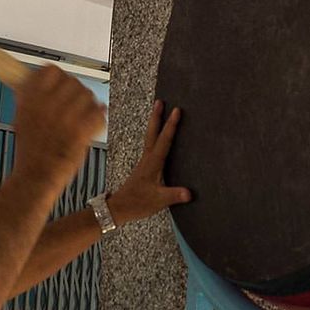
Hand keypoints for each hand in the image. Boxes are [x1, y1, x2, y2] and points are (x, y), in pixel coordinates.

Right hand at [12, 66, 104, 183]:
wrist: (36, 176)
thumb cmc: (30, 152)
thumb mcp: (21, 118)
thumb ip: (30, 98)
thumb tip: (36, 82)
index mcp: (31, 99)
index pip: (51, 71)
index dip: (58, 76)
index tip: (61, 82)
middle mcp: (48, 105)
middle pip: (73, 81)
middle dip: (76, 91)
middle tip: (75, 102)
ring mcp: (65, 118)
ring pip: (88, 95)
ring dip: (89, 103)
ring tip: (84, 114)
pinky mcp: (80, 131)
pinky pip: (98, 113)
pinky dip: (99, 117)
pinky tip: (93, 123)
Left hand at [107, 101, 191, 224]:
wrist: (119, 208)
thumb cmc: (137, 203)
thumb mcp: (158, 200)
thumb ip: (174, 195)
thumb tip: (189, 193)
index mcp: (153, 163)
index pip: (164, 140)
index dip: (171, 125)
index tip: (177, 110)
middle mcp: (147, 159)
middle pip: (152, 133)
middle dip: (157, 117)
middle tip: (160, 101)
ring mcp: (144, 162)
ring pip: (150, 138)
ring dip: (154, 124)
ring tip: (158, 112)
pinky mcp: (144, 167)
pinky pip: (150, 146)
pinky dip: (154, 136)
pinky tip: (157, 137)